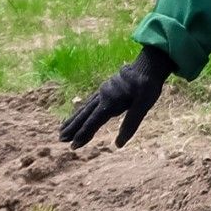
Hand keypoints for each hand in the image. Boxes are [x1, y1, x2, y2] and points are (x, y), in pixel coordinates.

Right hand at [59, 46, 173, 147]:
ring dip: (74, 119)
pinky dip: (82, 109)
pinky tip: (79, 113)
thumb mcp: (144, 105)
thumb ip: (131, 123)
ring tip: (62, 129)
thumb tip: (118, 144)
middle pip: (84, 114)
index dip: (83, 134)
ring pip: (85, 107)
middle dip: (73, 128)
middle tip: (61, 139)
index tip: (74, 146)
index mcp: (110, 101)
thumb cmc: (148, 85)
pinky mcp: (107, 88)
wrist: (149, 64)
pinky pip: (90, 101)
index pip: (93, 121)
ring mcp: (104, 91)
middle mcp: (103, 96)